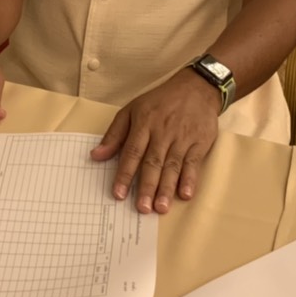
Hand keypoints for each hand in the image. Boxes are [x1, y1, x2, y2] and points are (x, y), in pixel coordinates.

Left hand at [92, 70, 218, 213]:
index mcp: (144, 123)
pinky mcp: (200, 142)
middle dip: (147, 187)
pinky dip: (190, 179)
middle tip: (142, 208)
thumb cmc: (160, 101)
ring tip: (160, 208)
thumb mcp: (132, 110)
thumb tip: (95, 156)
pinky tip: (185, 194)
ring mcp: (182, 138)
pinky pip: (194, 163)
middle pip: (153, 162)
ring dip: (166, 188)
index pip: (132, 152)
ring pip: (172, 166)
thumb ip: (114, 134)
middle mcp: (163, 132)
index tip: (118, 194)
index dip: (125, 174)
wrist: (196, 88)